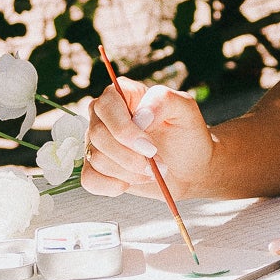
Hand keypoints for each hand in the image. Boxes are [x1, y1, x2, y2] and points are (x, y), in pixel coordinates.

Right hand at [80, 77, 214, 198]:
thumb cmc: (187, 134)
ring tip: (151, 172)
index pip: (106, 105)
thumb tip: (139, 116)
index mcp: (122, 94)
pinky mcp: (96, 167)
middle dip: (129, 156)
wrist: (190, 166)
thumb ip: (163, 100)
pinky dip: (111, 186)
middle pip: (98, 134)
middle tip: (156, 164)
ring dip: (128, 172)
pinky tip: (130, 182)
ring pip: (96, 159)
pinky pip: (89, 179)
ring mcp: (97, 142)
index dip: (124, 129)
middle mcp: (104, 116)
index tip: (149, 147)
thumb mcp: (185, 108)